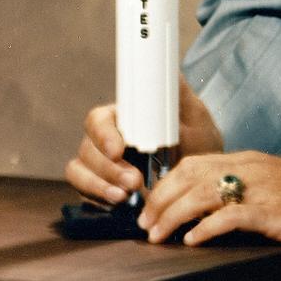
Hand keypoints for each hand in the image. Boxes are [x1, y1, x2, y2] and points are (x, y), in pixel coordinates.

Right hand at [64, 77, 223, 203]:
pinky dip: (99, 201)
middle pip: (87, 149)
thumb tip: (171, 74)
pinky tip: (120, 206)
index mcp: (122, 118)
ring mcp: (100, 167)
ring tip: (125, 197)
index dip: (103, 135)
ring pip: (79, 173)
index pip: (98, 120)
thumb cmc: (197, 140)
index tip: (119, 150)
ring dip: (99, 186)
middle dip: (107, 168)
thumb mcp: (194, 117)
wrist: (202, 176)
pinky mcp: (100, 191)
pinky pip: (86, 196)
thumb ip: (180, 97)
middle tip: (134, 181)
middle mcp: (105, 141)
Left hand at [136, 151, 280, 246]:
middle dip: (161, 200)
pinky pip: (233, 216)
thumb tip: (203, 208)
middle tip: (145, 224)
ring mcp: (263, 189)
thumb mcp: (272, 183)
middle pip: (192, 176)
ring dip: (174, 215)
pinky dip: (207, 228)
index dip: (165, 184)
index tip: (149, 206)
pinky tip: (193, 240)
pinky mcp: (275, 211)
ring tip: (158, 235)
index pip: (194, 163)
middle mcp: (252, 169)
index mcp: (249, 160)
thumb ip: (242, 187)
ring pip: (205, 193)